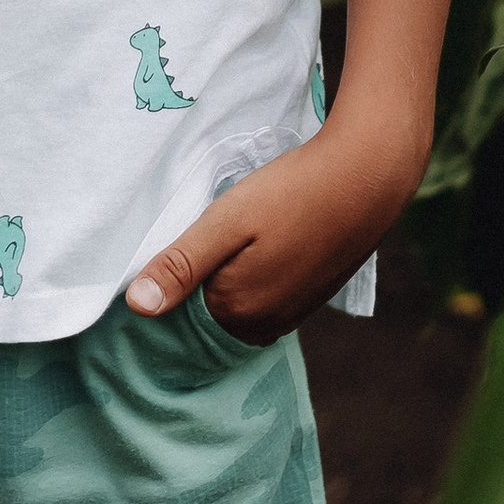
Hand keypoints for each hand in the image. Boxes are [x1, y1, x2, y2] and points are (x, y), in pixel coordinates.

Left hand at [123, 114, 430, 344]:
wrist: (367, 177)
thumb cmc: (294, 193)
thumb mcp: (228, 220)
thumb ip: (182, 265)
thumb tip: (136, 308)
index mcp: (237, 313)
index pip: (184, 295)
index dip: (187, 256)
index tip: (208, 223)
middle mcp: (264, 327)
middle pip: (212, 298)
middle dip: (213, 263)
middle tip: (235, 217)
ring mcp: (291, 315)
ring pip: (240, 293)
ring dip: (238, 264)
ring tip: (256, 222)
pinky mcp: (310, 298)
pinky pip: (266, 290)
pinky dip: (262, 266)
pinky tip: (275, 232)